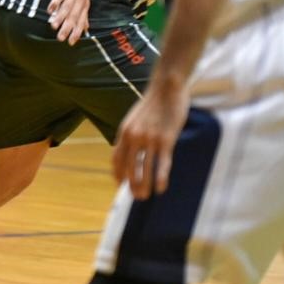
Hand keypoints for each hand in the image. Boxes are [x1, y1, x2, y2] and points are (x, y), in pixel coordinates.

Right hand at [47, 0, 89, 44]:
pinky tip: (49, 10)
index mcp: (84, 4)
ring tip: (54, 26)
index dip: (77, 32)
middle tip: (60, 38)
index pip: (81, 21)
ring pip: (67, 7)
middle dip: (67, 28)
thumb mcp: (79, 0)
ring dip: (60, 17)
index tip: (71, 43)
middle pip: (74, 16)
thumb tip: (86, 29)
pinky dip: (55, 3)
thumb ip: (82, 15)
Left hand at [111, 82, 189, 199]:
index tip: (121, 185)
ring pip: (144, 168)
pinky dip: (160, 178)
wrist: (166, 87)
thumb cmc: (153, 103)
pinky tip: (161, 188)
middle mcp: (134, 137)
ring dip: (143, 185)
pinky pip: (162, 163)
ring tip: (145, 196)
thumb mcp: (134, 118)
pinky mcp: (166, 139)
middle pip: (128, 166)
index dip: (117, 174)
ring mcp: (149, 138)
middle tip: (136, 196)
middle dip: (131, 184)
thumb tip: (130, 150)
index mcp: (124, 132)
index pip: (116, 158)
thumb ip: (131, 134)